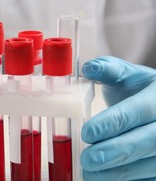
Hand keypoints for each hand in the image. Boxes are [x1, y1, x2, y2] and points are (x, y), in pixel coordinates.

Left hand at [81, 56, 155, 179]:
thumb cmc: (140, 90)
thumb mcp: (127, 74)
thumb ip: (108, 69)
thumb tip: (88, 68)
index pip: (138, 111)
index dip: (113, 123)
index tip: (88, 132)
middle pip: (148, 142)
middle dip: (116, 152)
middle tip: (88, 158)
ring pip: (151, 165)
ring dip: (120, 173)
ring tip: (90, 173)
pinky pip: (151, 178)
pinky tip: (105, 180)